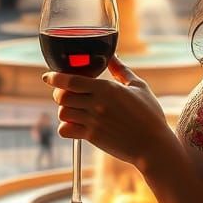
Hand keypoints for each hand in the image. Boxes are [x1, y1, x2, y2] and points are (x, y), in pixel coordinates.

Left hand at [43, 56, 172, 169]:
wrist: (153, 145)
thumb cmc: (150, 114)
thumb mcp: (139, 87)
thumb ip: (122, 70)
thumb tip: (112, 56)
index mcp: (107, 88)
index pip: (71, 80)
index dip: (55, 77)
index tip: (49, 76)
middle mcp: (97, 104)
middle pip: (62, 96)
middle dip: (59, 94)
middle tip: (65, 94)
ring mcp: (93, 122)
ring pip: (63, 112)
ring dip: (64, 110)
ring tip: (73, 109)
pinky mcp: (92, 137)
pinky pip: (65, 130)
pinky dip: (66, 127)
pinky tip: (75, 125)